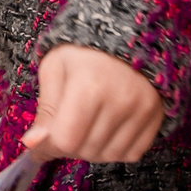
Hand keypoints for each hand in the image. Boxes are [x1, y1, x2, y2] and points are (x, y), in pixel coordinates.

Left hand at [25, 46, 163, 162]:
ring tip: (85, 126)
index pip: (66, 140)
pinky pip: (132, 153)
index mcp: (89, 85)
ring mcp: (143, 110)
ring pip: (109, 156)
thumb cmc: (84, 50)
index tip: (41, 143)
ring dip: (91, 150)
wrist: (128, 33)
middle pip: (87, 151)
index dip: (48, 147)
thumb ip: (45, 110)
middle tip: (63, 128)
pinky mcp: (157, 116)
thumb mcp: (55, 68)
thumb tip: (34, 145)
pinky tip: (106, 128)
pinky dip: (115, 149)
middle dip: (68, 147)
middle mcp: (121, 100)